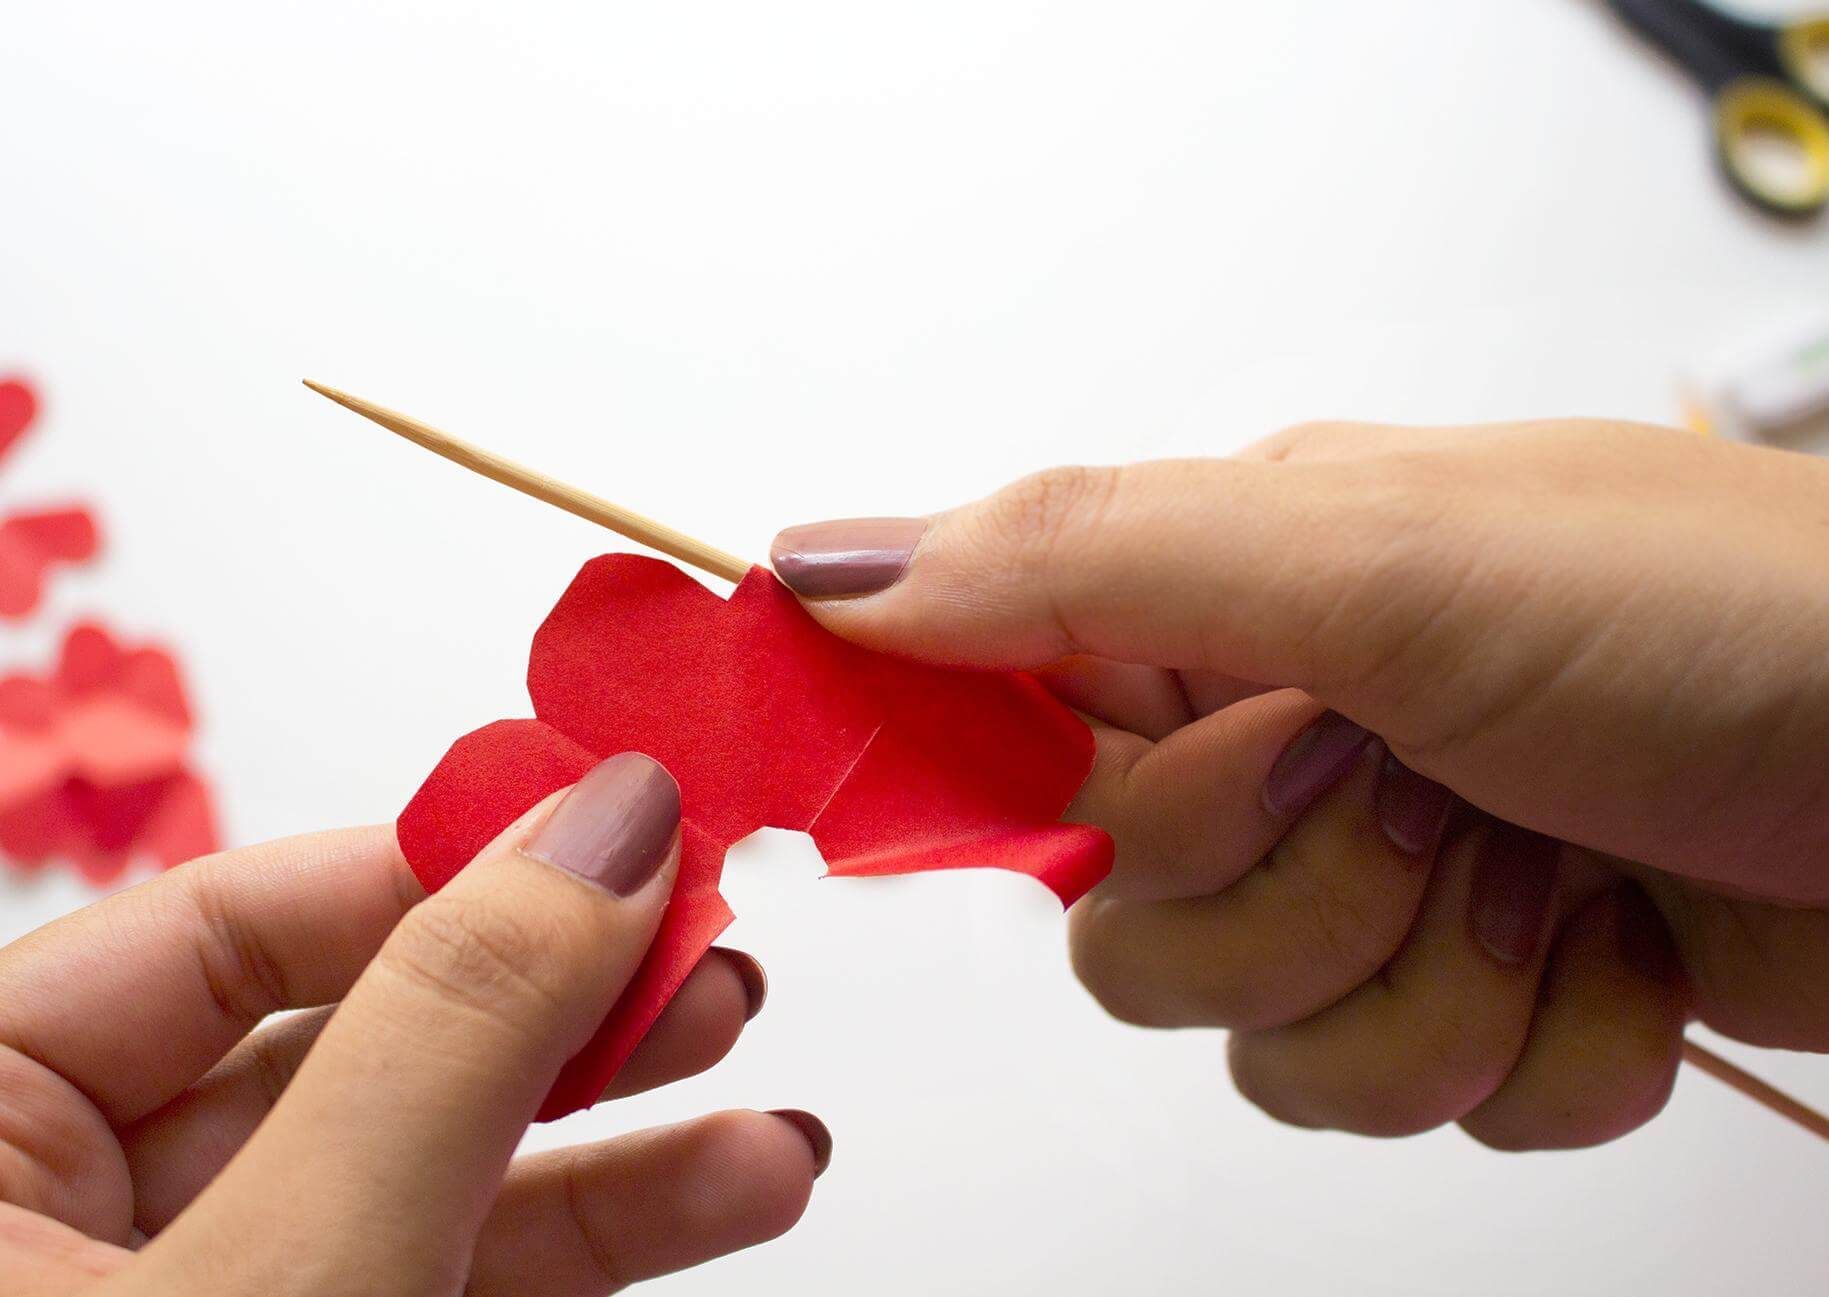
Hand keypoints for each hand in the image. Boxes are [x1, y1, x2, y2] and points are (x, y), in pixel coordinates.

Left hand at [0, 752, 825, 1294]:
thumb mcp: (286, 1274)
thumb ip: (446, 1037)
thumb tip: (605, 818)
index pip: (226, 923)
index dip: (446, 864)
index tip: (629, 825)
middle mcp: (65, 1201)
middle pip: (356, 1030)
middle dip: (561, 992)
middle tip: (710, 937)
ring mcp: (197, 1289)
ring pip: (429, 1158)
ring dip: (619, 1122)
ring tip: (761, 1071)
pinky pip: (458, 1265)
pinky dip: (596, 1230)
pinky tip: (732, 1177)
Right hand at [770, 420, 1828, 1148]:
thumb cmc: (1719, 620)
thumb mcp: (1384, 558)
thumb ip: (1087, 560)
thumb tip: (836, 567)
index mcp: (1231, 604)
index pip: (993, 708)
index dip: (983, 788)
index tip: (1030, 816)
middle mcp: (1289, 737)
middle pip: (1122, 925)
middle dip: (1281, 904)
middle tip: (1408, 792)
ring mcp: (1386, 877)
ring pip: (1262, 1040)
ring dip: (1426, 987)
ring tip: (1545, 869)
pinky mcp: (1480, 992)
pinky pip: (1412, 1103)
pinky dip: (1532, 1050)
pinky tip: (1612, 943)